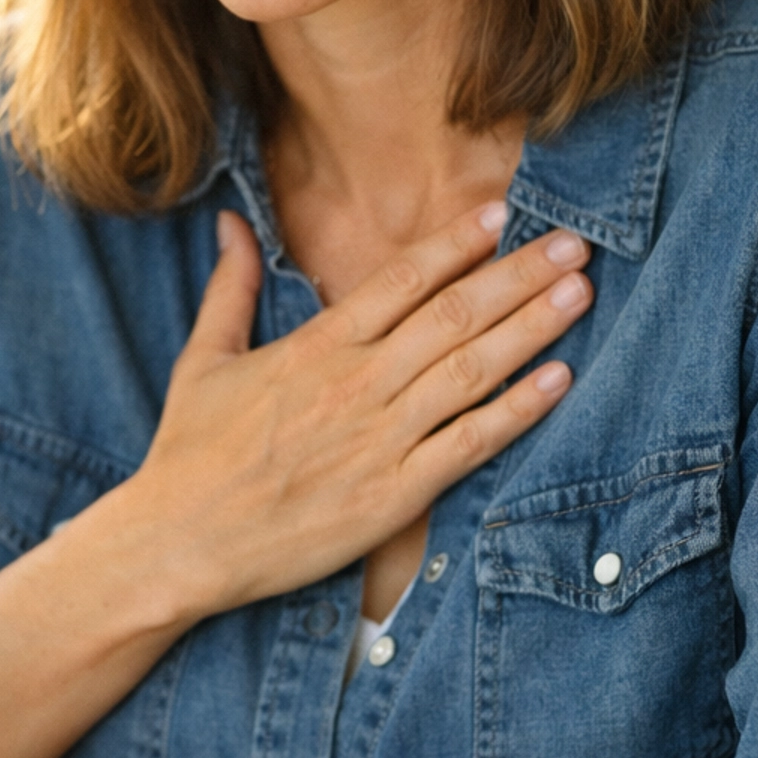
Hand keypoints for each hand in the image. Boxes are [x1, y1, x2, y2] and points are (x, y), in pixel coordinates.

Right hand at [128, 202, 591, 618]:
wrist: (177, 544)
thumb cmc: (187, 455)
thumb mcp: (201, 359)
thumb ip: (229, 287)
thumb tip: (233, 223)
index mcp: (313, 347)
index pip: (400, 281)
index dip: (456, 244)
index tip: (502, 214)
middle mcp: (354, 385)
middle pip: (453, 315)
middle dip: (519, 274)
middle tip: (575, 243)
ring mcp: (377, 441)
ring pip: (470, 370)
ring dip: (532, 327)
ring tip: (580, 291)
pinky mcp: (392, 497)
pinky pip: (468, 445)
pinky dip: (517, 410)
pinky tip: (559, 380)